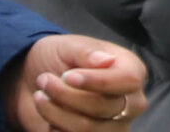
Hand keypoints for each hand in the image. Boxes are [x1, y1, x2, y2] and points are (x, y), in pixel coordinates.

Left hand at [2, 35, 147, 129]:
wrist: (37, 81)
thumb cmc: (61, 59)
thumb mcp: (70, 46)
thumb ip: (87, 52)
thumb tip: (106, 60)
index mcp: (132, 70)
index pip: (127, 80)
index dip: (97, 81)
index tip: (67, 76)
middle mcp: (130, 102)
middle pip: (104, 107)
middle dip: (66, 94)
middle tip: (43, 80)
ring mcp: (115, 126)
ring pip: (86, 128)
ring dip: (55, 112)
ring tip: (39, 96)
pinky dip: (55, 128)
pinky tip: (50, 115)